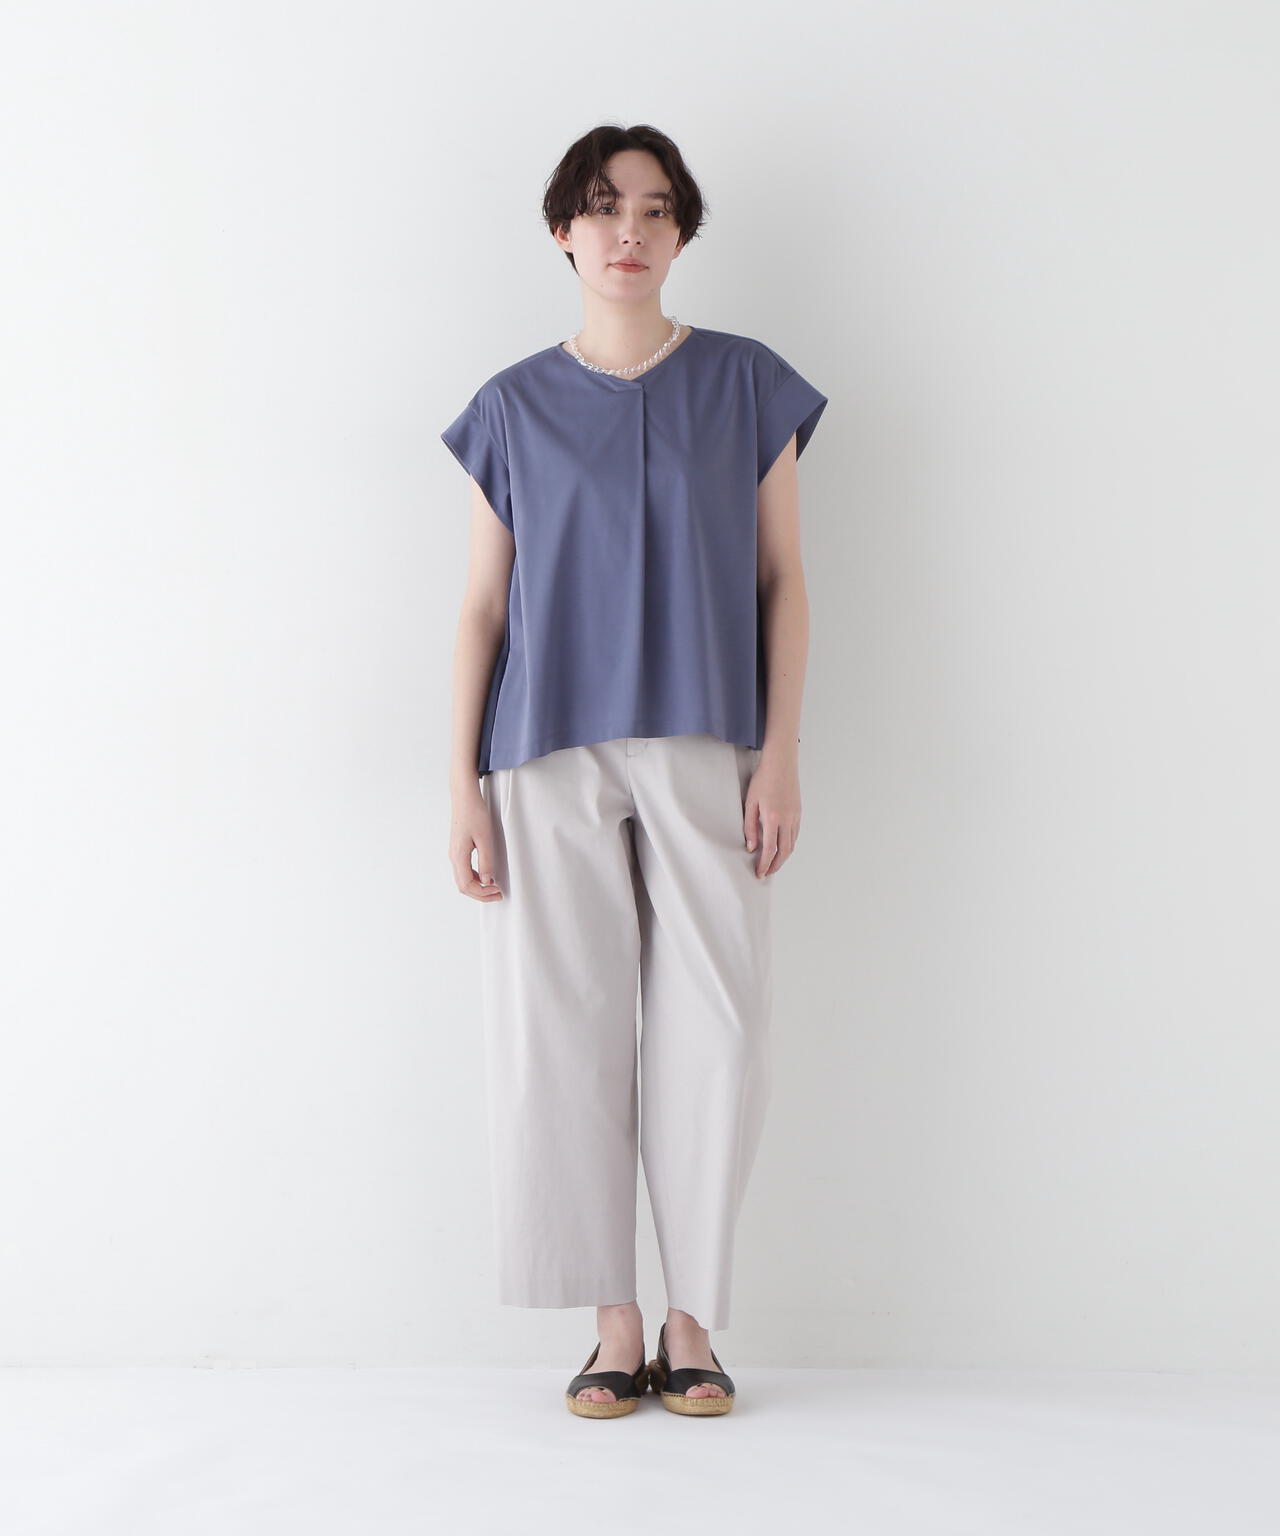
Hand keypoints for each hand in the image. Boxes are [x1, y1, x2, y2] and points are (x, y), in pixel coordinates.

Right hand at [449, 792, 503, 901]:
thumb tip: (487, 880)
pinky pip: (464, 871)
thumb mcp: (485, 838)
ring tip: (494, 887)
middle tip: (497, 894)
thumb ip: (486, 861)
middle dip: (480, 894)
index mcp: (458, 856)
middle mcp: (453, 857)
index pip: (467, 885)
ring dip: (477, 887)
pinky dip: (474, 878)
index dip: (482, 893)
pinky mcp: (458, 849)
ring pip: (462, 879)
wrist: (464, 797)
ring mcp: (454, 853)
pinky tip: (486, 875)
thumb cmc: (474, 813)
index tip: (497, 891)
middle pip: (463, 886)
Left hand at [743, 752, 800, 878]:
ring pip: (792, 844)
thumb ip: (750, 827)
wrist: (781, 763)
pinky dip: (789, 845)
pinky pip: (795, 834)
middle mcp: (787, 820)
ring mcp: (795, 816)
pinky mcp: (799, 812)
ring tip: (773, 863)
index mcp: (773, 818)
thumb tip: (751, 847)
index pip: (770, 849)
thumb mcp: (750, 803)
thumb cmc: (763, 779)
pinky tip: (782, 847)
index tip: (760, 873)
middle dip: (775, 865)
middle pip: (784, 851)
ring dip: (783, 857)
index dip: (765, 864)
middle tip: (767, 872)